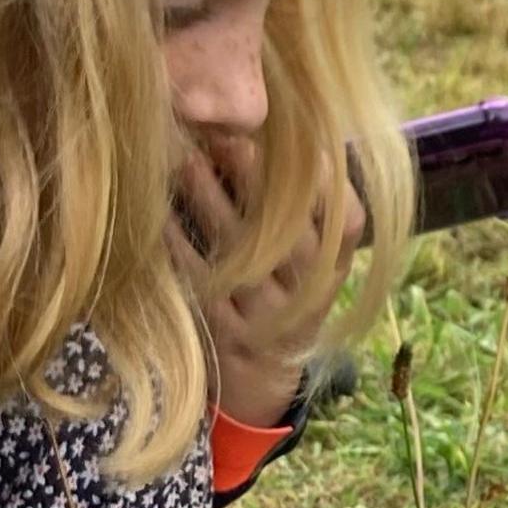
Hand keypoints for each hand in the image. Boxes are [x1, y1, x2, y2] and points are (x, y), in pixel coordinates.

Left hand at [167, 135, 365, 425]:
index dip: (322, 179)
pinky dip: (183, 246)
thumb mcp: (312, 258)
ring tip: (188, 160)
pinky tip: (163, 215)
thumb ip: (306, 207)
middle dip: (259, 180)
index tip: (293, 137)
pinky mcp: (228, 334)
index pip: (345, 218)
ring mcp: (270, 316)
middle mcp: (311, 292)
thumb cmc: (284, 292)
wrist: (264, 378)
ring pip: (245, 253)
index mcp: (337, 266)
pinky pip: (205, 282)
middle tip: (228, 136)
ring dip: (214, 203)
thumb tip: (285, 128)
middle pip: (290, 231)